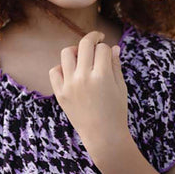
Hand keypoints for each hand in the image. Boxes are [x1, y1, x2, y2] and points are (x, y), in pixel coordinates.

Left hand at [49, 31, 130, 154]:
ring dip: (75, 50)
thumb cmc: (116, 111)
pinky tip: (71, 71)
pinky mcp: (60, 93)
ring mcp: (69, 85)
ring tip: (82, 55)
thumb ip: (115, 65)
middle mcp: (83, 77)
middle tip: (97, 38)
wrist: (103, 136)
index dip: (107, 48)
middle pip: (84, 45)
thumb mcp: (120, 87)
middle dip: (93, 38)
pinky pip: (54, 71)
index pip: (102, 48)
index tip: (108, 52)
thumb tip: (113, 47)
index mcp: (101, 76)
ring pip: (66, 53)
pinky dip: (62, 68)